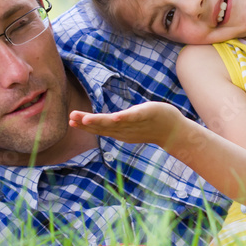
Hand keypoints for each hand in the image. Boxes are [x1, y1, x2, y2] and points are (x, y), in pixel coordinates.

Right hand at [69, 101, 184, 149]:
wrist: (174, 130)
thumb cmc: (151, 124)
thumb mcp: (132, 124)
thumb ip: (120, 123)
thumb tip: (109, 121)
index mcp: (119, 129)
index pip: (99, 127)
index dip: (85, 125)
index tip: (70, 121)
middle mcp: (124, 128)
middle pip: (103, 126)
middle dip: (86, 123)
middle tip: (70, 119)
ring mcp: (135, 123)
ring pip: (114, 122)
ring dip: (99, 121)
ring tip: (85, 119)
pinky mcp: (146, 115)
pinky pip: (133, 117)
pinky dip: (124, 118)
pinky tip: (115, 117)